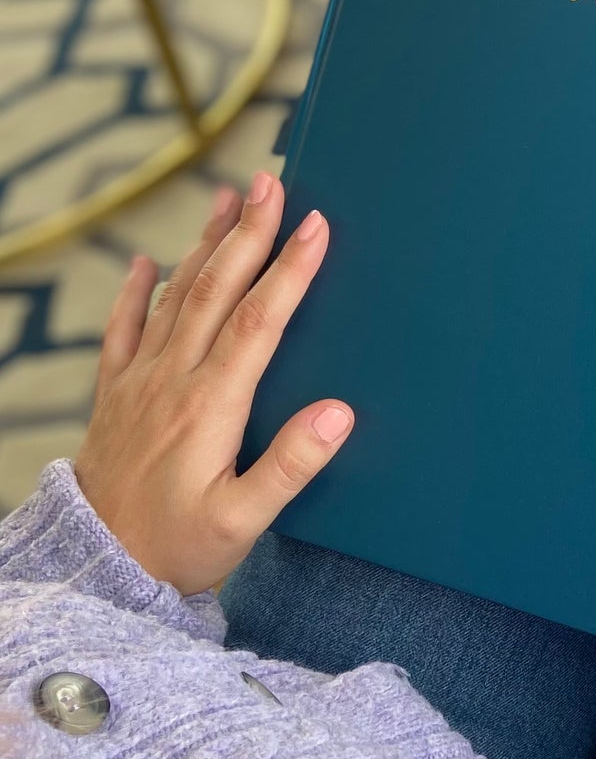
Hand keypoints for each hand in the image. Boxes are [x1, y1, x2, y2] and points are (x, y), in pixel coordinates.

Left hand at [73, 173, 352, 594]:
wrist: (94, 575)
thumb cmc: (177, 550)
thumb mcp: (243, 522)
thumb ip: (291, 465)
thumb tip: (339, 413)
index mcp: (210, 406)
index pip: (256, 322)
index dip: (288, 270)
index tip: (314, 226)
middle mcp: (171, 382)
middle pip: (215, 291)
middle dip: (247, 233)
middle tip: (271, 183)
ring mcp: (138, 385)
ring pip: (174, 297)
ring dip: (203, 245)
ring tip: (226, 198)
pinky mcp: (115, 398)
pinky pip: (123, 331)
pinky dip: (134, 293)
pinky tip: (145, 262)